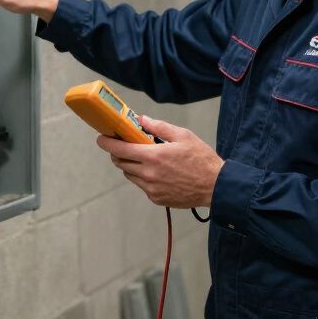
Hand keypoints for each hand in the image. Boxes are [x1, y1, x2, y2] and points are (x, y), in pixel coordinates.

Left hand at [97, 116, 223, 209]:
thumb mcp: (183, 136)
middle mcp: (149, 174)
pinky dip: (143, 177)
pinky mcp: (156, 199)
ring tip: (145, 159)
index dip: (107, 143)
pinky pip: (142, 185)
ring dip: (131, 165)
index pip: (119, 150)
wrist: (216, 187)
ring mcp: (151, 188)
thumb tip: (142, 120)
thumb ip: (159, 127)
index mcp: (153, 156)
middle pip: (120, 163)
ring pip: (130, 175)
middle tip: (124, 146)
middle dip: (118, 153)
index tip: (101, 138)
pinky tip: (158, 172)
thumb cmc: (201, 159)